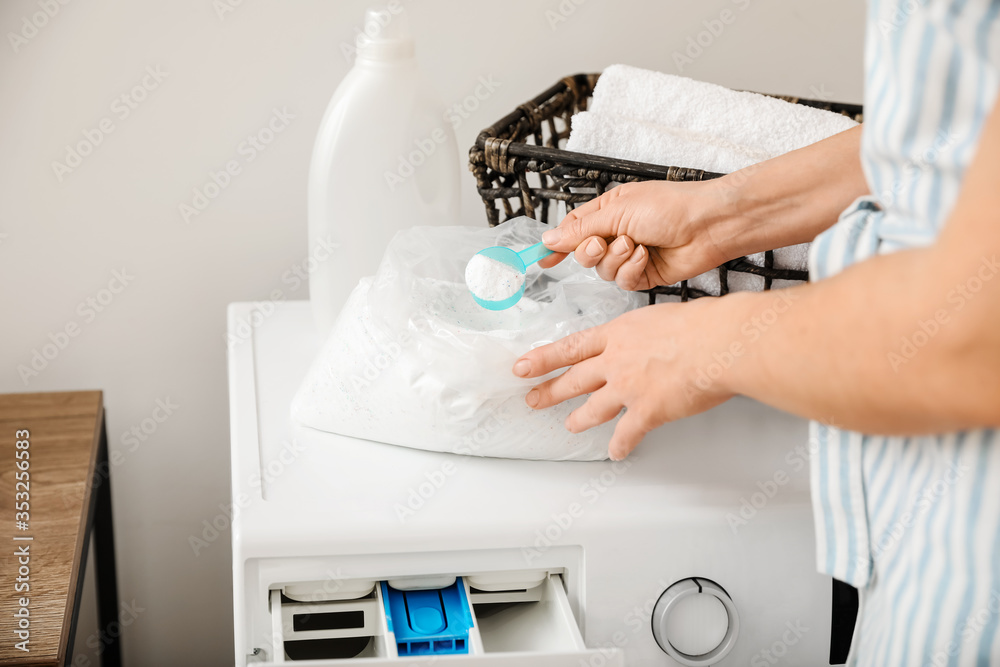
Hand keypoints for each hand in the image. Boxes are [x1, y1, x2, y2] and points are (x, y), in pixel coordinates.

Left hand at [512, 296, 749, 459]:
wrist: (718, 342)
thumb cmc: (702, 325)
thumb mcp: (662, 318)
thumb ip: (647, 334)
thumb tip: (651, 341)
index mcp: (619, 333)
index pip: (571, 346)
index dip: (543, 358)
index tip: (523, 365)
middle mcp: (616, 360)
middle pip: (573, 378)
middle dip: (549, 390)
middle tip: (532, 398)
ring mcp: (627, 387)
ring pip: (592, 408)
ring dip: (579, 419)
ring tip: (570, 426)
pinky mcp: (645, 411)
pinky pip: (626, 434)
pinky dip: (620, 446)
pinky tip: (616, 453)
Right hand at [538, 179, 743, 289]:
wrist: (706, 225)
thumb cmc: (669, 206)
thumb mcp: (617, 211)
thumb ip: (581, 228)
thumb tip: (550, 237)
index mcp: (608, 211)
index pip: (573, 229)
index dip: (557, 244)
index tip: (543, 258)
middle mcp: (617, 234)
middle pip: (584, 254)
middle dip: (591, 252)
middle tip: (603, 243)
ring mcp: (630, 256)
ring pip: (603, 271)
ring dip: (617, 259)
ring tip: (636, 245)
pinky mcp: (644, 275)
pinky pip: (623, 282)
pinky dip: (632, 270)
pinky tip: (646, 257)